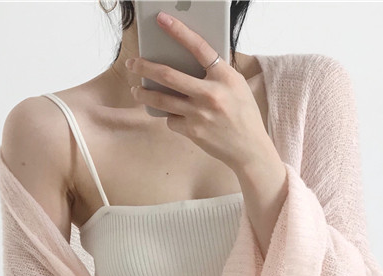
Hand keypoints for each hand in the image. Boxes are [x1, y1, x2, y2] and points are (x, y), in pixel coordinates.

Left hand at [125, 11, 269, 169]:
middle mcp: (211, 94)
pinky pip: (171, 120)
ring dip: (144, 94)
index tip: (162, 19)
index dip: (179, 31)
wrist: (249, 149)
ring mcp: (200, 114)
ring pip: (161, 100)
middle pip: (168, 75)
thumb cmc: (244, 114)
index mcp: (224, 77)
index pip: (199, 47)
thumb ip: (216, 72)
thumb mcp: (237, 86)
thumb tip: (189, 59)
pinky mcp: (193, 131)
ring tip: (136, 90)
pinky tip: (173, 116)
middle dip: (145, 67)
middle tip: (133, 63)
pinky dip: (170, 116)